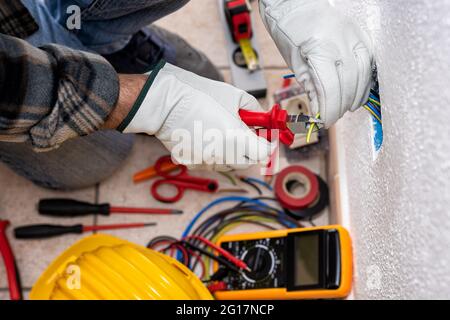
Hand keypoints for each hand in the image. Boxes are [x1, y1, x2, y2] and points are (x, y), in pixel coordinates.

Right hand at [119, 61, 271, 170]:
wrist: (163, 102)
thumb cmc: (197, 95)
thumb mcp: (232, 95)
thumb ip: (253, 108)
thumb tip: (262, 117)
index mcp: (235, 139)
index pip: (263, 154)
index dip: (268, 145)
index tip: (267, 137)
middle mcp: (222, 155)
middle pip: (248, 162)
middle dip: (252, 149)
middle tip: (248, 133)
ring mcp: (205, 162)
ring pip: (229, 164)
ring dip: (233, 152)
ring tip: (222, 131)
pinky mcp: (191, 163)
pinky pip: (210, 162)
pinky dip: (214, 153)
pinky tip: (206, 136)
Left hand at [259, 0, 373, 126]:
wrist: (295, 2)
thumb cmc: (289, 29)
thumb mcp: (295, 62)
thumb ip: (311, 86)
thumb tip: (320, 110)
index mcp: (321, 48)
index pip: (331, 89)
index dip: (329, 110)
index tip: (324, 122)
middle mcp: (342, 41)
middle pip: (349, 84)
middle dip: (340, 106)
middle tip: (332, 117)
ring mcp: (355, 35)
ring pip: (363, 74)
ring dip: (355, 96)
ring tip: (344, 108)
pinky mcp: (361, 34)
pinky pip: (369, 62)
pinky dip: (364, 80)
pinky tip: (357, 92)